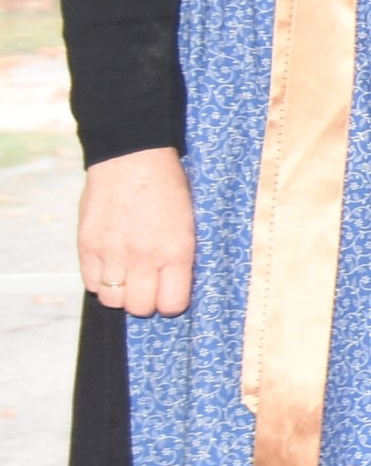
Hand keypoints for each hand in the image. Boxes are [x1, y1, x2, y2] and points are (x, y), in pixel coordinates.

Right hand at [78, 146, 194, 317]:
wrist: (133, 158)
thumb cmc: (167, 188)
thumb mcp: (189, 224)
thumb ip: (179, 258)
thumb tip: (172, 287)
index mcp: (176, 252)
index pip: (171, 305)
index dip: (170, 303)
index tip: (169, 294)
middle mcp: (143, 257)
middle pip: (139, 308)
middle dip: (145, 302)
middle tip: (147, 286)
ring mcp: (111, 252)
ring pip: (111, 299)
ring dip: (120, 293)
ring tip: (127, 276)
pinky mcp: (87, 245)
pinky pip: (90, 282)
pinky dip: (99, 280)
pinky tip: (110, 265)